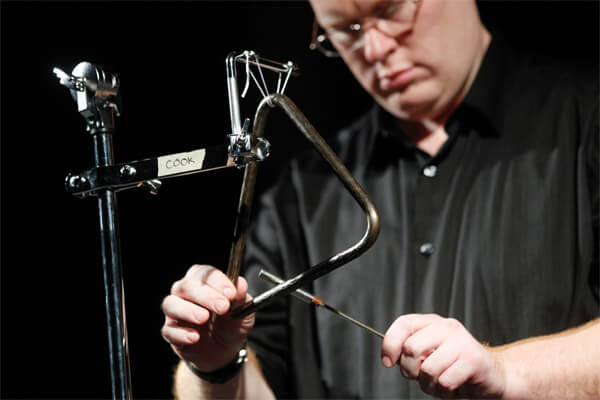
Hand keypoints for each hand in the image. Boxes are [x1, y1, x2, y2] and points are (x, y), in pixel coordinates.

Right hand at [161, 264, 254, 371]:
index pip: (204, 273)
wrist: (226, 350)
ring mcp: (175, 312)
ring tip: (203, 318)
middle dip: (206, 295)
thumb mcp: (243, 312)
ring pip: (170, 304)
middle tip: (223, 307)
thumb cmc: (232, 323)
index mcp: (203, 281)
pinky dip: (181, 333)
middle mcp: (185, 292)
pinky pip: (169, 330)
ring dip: (187, 310)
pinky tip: (195, 337)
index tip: (231, 293)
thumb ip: (241, 298)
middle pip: (186, 286)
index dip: (217, 281)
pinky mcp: (171, 332)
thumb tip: (241, 283)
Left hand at [381, 314, 505, 397]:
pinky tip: (453, 387)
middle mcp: (447, 327)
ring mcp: (462, 342)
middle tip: (420, 377)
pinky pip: (444, 381)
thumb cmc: (456, 367)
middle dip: (409, 370)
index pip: (404, 324)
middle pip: (411, 348)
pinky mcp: (473, 360)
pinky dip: (444, 392)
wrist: (494, 376)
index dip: (390, 343)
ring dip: (429, 385)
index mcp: (434, 322)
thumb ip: (411, 351)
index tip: (387, 361)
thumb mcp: (430, 354)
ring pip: (427, 369)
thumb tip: (390, 357)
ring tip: (439, 383)